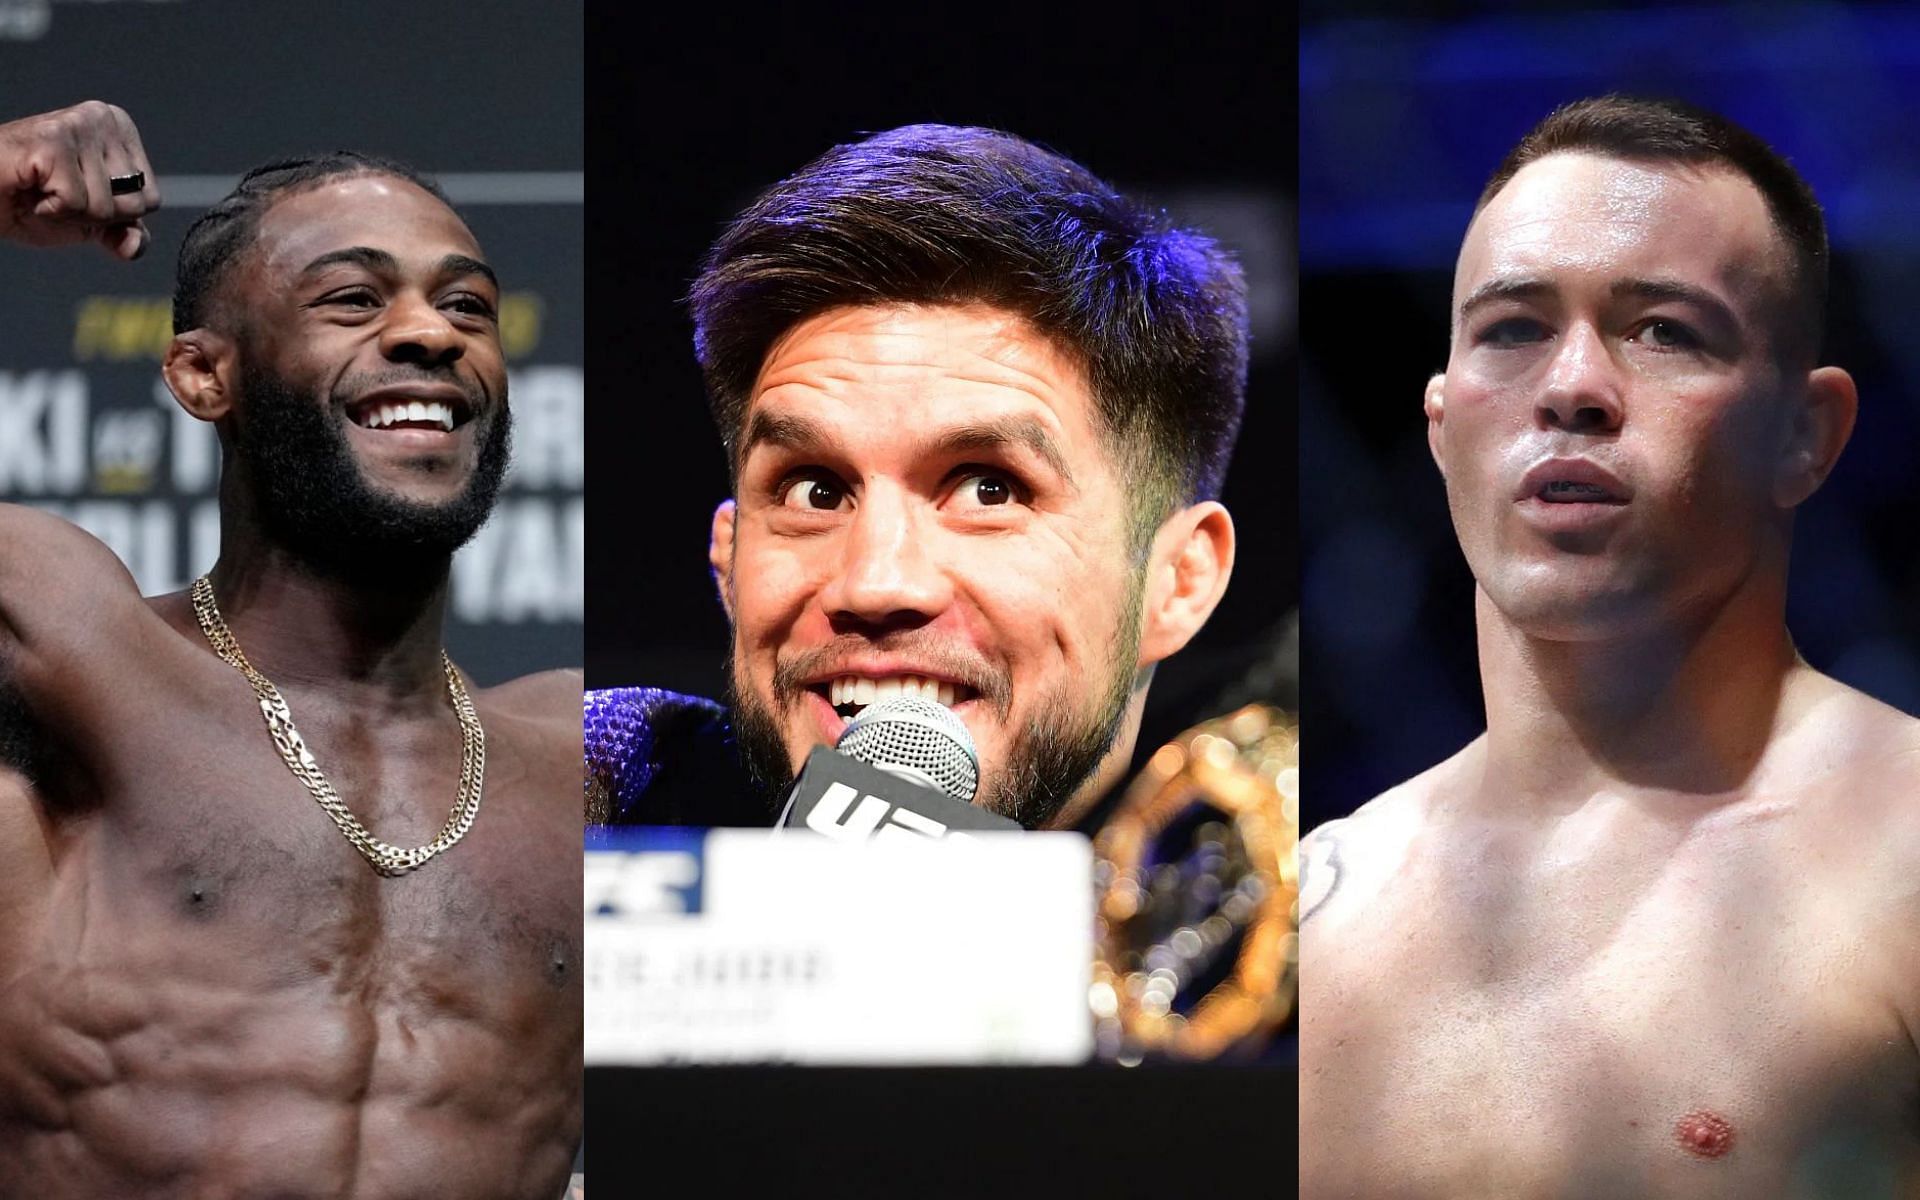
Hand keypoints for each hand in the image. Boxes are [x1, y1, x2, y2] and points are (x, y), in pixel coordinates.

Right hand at [0, 101, 159, 259]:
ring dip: (68, 213)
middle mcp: (102, 117)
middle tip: (55, 194)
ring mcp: (77, 124)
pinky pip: (76, 202)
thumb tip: (134, 247)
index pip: (150, 199)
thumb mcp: (89, 220)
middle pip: (133, 204)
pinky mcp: (52, 140)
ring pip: (105, 206)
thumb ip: (123, 232)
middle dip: (92, 215)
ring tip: (40, 190)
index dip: (113, 214)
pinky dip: (51, 210)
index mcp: (119, 128)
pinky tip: (30, 188)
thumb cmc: (29, 199)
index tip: (76, 194)